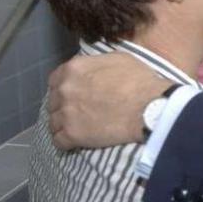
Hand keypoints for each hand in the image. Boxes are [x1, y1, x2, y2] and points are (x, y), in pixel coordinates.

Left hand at [47, 53, 170, 149]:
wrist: (149, 107)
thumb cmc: (139, 81)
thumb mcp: (119, 59)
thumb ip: (96, 64)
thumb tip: (92, 69)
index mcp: (74, 69)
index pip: (55, 79)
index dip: (64, 86)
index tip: (74, 93)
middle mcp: (65, 90)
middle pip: (53, 101)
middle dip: (64, 106)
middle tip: (80, 112)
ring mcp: (66, 113)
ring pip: (53, 122)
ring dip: (64, 125)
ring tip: (79, 128)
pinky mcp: (71, 135)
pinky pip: (58, 141)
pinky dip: (66, 142)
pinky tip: (77, 141)